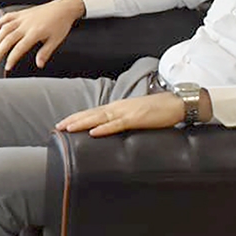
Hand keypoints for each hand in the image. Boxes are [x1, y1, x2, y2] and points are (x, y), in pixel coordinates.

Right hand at [0, 0, 84, 70]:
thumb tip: (39, 64)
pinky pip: (7, 17)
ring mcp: (23, 18)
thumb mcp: (56, 41)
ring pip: (5, 28)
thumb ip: (45, 53)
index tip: (8, 66)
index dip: (11, 59)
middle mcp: (26, 25)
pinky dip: (0, 23)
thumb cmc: (61, 23)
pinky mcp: (22, 13)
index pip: (19, 48)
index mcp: (35, 33)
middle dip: (0, 51)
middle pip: (8, 39)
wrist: (63, 8)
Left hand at [56, 92, 185, 137]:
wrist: (178, 103)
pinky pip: (117, 124)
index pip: (93, 112)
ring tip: (67, 128)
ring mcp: (127, 112)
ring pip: (99, 118)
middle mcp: (118, 107)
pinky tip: (93, 133)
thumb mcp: (137, 116)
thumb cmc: (159, 110)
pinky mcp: (137, 119)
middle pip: (91, 114)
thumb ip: (125, 122)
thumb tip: (114, 131)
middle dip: (73, 120)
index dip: (77, 117)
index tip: (64, 123)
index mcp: (118, 107)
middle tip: (57, 127)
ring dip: (82, 123)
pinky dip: (104, 128)